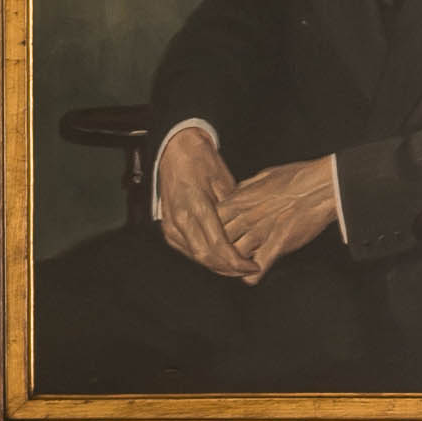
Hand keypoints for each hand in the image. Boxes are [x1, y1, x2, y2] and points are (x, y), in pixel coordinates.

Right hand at [157, 129, 257, 277]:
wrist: (176, 150)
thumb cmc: (202, 162)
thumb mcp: (225, 183)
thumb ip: (235, 212)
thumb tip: (251, 235)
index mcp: (196, 206)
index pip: (218, 246)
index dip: (237, 261)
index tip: (252, 266)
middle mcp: (180, 219)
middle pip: (206, 258)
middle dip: (229, 268)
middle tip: (248, 270)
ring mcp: (171, 226)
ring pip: (197, 257)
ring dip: (218, 265)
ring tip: (238, 266)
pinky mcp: (169, 230)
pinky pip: (189, 251)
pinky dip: (206, 257)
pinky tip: (221, 257)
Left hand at [218, 158, 336, 280]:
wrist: (320, 186)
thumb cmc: (295, 177)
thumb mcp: (261, 177)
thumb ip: (244, 189)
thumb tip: (235, 194)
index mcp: (238, 200)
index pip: (209, 223)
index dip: (211, 233)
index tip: (217, 238)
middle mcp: (245, 217)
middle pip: (218, 243)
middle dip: (220, 252)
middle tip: (226, 258)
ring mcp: (260, 233)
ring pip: (233, 259)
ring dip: (236, 265)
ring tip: (241, 267)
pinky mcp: (276, 246)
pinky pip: (256, 270)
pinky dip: (253, 276)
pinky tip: (255, 273)